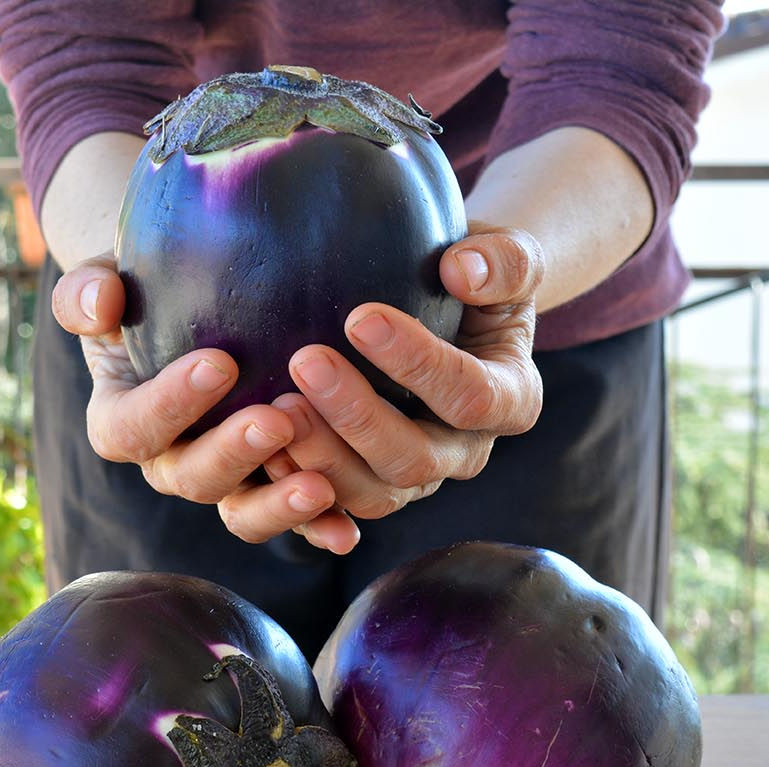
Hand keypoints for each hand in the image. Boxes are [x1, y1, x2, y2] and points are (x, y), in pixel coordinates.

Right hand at [51, 255, 338, 542]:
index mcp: (125, 420)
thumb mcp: (108, 281)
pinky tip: (348, 533)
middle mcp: (172, 462)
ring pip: (242, 512)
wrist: (198, 309)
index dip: (170, 403)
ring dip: (278, 505)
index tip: (219, 363)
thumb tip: (101, 301)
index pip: (133, 427)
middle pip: (192, 477)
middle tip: (276, 419)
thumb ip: (88, 290)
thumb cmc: (148, 293)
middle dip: (234, 453)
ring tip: (319, 485)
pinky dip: (320, 528)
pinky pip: (294, 523)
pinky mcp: (273, 491)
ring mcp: (226, 483)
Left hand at [266, 224, 545, 552]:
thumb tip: (463, 269)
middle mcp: (462, 452)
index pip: (471, 397)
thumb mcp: (506, 257)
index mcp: (508, 401)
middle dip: (357, 416)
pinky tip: (259, 447)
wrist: (448, 306)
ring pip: (372, 496)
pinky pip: (330, 506)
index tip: (361, 317)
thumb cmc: (473, 277)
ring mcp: (413, 477)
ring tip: (276, 406)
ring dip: (321, 456)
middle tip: (305, 361)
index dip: (419, 364)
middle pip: (415, 461)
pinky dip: (294, 487)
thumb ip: (503, 260)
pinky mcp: (365, 486)